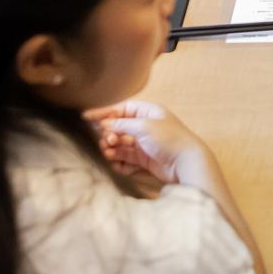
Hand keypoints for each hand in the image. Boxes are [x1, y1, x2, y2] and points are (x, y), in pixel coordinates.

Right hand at [85, 102, 212, 184]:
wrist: (186, 163)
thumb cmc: (169, 139)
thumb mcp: (144, 126)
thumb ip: (121, 124)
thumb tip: (104, 124)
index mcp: (148, 112)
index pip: (121, 109)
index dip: (104, 113)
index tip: (86, 118)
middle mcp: (145, 127)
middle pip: (118, 128)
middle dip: (109, 134)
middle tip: (108, 141)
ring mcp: (144, 144)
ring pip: (120, 145)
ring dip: (112, 149)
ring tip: (109, 153)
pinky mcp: (144, 160)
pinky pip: (126, 159)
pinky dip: (119, 162)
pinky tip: (116, 164)